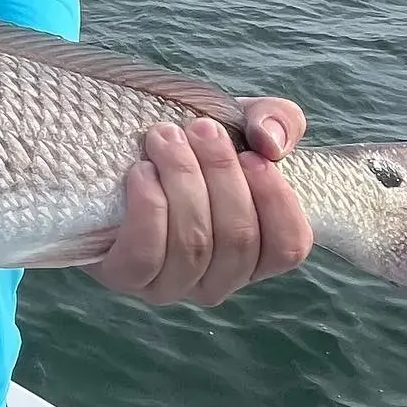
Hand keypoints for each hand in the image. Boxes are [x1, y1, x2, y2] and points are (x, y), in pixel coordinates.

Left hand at [89, 96, 313, 306]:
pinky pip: (145, 256)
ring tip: (165, 137)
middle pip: (238, 238)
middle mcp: (218, 280)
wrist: (118, 151)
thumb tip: (271, 143)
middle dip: (220, 173)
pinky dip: (148, 207)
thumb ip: (277, 121)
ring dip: (182, 180)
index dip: (276, 200)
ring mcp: (172, 285)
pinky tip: (142, 171)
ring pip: (193, 244)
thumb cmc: (191, 145)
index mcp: (255, 253)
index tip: (252, 155)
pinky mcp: (126, 278)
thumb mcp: (242, 123)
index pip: (288, 248)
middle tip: (200, 128)